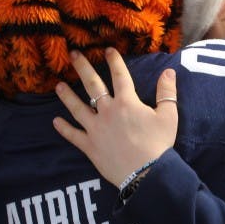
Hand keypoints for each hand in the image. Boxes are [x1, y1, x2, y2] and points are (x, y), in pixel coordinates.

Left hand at [54, 48, 177, 186]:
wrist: (146, 173)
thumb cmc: (159, 144)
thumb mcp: (169, 116)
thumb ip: (167, 92)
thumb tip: (168, 71)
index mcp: (127, 102)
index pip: (120, 76)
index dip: (114, 61)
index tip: (108, 50)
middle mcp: (107, 111)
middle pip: (93, 85)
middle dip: (83, 68)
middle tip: (73, 55)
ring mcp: (96, 128)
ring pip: (78, 108)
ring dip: (67, 96)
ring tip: (58, 86)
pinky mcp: (90, 146)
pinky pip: (74, 135)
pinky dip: (64, 129)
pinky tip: (55, 121)